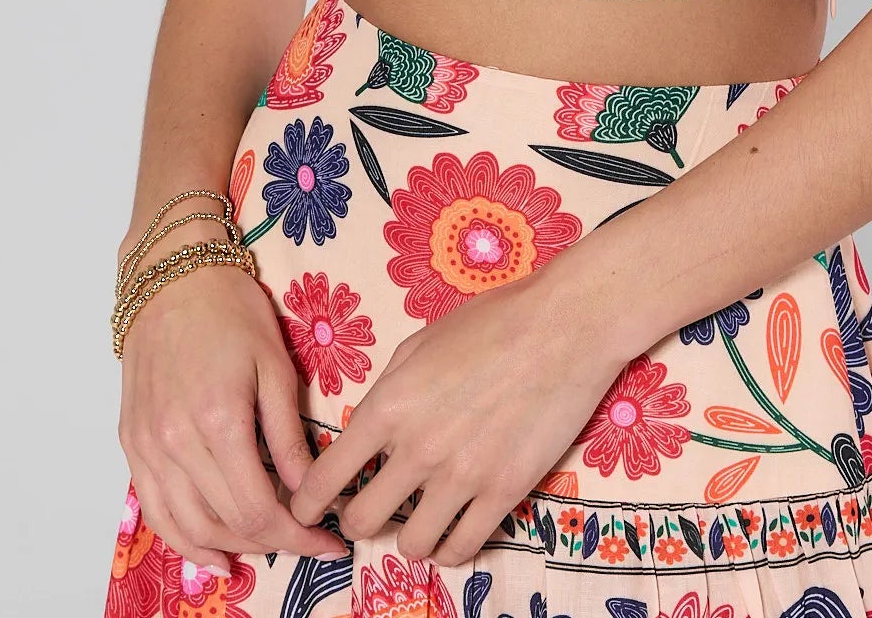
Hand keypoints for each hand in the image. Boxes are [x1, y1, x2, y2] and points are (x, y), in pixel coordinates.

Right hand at [117, 246, 350, 572]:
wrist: (171, 277)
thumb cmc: (230, 310)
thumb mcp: (274, 364)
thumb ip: (288, 434)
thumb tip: (307, 489)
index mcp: (217, 420)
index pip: (257, 508)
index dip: (296, 537)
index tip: (328, 542)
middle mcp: (174, 443)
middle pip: (225, 524)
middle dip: (273, 542)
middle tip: (308, 540)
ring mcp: (146, 448)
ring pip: (187, 527)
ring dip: (229, 548)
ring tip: (268, 549)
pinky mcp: (131, 444)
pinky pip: (155, 511)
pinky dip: (183, 540)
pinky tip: (211, 553)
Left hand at [288, 260, 628, 566]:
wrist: (564, 326)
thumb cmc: (492, 321)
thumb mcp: (421, 343)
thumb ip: (388, 392)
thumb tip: (369, 434)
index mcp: (389, 405)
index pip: (326, 478)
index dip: (307, 502)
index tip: (308, 510)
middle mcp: (417, 449)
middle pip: (362, 521)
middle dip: (358, 520)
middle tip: (373, 508)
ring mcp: (462, 476)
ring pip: (411, 546)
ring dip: (409, 536)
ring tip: (420, 518)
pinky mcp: (504, 493)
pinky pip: (462, 549)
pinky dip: (451, 548)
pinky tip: (455, 528)